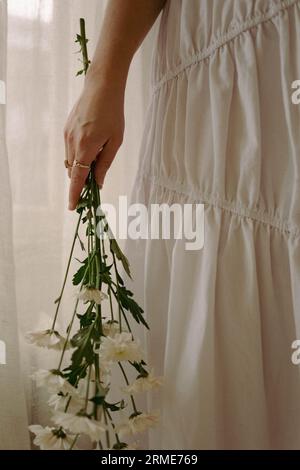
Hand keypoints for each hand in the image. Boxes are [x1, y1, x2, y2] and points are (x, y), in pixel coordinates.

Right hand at [64, 74, 124, 209]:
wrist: (101, 86)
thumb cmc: (113, 113)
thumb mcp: (115, 141)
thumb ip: (105, 163)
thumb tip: (98, 182)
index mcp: (86, 147)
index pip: (77, 177)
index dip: (74, 194)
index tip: (73, 207)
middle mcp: (72, 142)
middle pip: (73, 171)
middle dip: (81, 179)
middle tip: (95, 181)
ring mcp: (67, 135)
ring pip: (71, 160)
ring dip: (81, 166)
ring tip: (97, 155)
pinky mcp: (66, 128)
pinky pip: (70, 149)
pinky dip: (78, 154)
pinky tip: (92, 143)